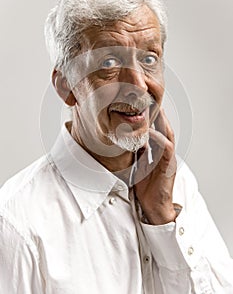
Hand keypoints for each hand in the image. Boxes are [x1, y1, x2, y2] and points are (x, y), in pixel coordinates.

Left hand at [134, 109, 178, 224]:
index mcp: (158, 152)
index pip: (157, 129)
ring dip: (161, 121)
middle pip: (164, 127)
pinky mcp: (168, 166)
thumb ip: (139, 152)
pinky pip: (165, 148)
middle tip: (150, 99)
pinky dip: (159, 139)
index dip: (152, 117)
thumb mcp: (140, 165)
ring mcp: (168, 159)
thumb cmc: (147, 187)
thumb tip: (132, 140)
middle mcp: (165, 152)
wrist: (154, 207)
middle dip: (158, 113)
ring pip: (168, 134)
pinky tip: (150, 133)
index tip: (143, 104)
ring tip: (154, 109)